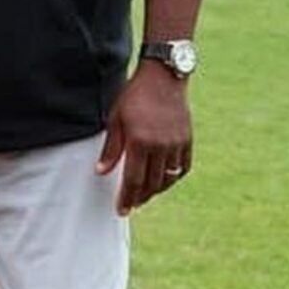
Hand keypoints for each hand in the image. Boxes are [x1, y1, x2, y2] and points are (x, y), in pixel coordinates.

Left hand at [96, 62, 191, 214]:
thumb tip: (101, 171)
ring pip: (168, 178)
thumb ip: (111, 148)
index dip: (127, 197)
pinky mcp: (188, 141)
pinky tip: (163, 182)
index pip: (133, 179)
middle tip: (131, 206)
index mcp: (140, 142)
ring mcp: (177, 144)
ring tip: (144, 196)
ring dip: (156, 191)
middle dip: (140, 198)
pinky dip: (172, 178)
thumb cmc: (134, 96)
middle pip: (151, 183)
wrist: (163, 78)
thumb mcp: (115, 119)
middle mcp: (161, 146)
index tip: (121, 210)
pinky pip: (182, 168)